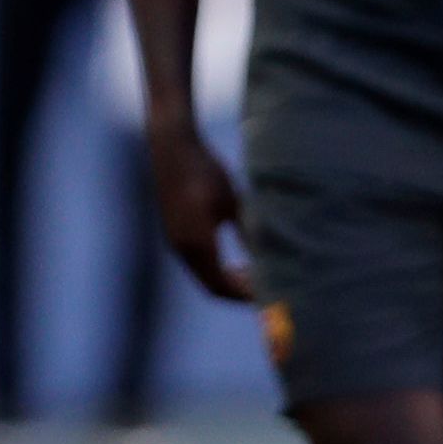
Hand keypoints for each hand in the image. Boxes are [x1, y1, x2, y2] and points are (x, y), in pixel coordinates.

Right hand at [145, 123, 252, 302]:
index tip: (270, 293)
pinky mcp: (175, 235)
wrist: (172, 148)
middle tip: (266, 288)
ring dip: (228, 281)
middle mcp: (182, 249)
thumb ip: (248, 232)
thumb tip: (269, 259)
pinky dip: (217, 270)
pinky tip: (235, 261)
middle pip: (212, 287)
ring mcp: (176, 243)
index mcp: (198, 243)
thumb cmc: (206, 171)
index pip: (222, 285)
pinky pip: (197, 265)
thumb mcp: (233, 202)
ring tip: (254, 274)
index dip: (245, 295)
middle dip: (239, 292)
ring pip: (204, 277)